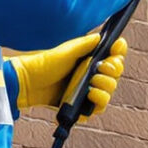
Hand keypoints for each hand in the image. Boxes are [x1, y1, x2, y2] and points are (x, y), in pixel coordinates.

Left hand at [7, 32, 129, 116]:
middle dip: (112, 72)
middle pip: (115, 76)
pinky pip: (96, 110)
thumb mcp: (68, 50)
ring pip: (108, 94)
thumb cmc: (46, 63)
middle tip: (100, 68)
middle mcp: (92, 76)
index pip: (114, 58)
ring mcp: (86, 92)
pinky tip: (88, 97)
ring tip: (92, 85)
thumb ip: (87, 43)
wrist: (29, 82)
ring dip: (106, 88)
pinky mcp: (79, 107)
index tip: (117, 47)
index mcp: (91, 60)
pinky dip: (96, 104)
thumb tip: (103, 37)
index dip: (119, 54)